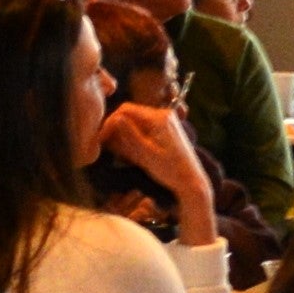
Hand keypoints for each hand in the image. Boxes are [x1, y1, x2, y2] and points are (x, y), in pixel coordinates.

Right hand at [112, 97, 217, 233]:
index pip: (125, 110)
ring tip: (121, 153)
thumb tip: (113, 120)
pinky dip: (135, 137)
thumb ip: (129, 136)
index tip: (101, 139)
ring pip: (136, 122)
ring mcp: (167, 121)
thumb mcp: (145, 155)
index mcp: (159, 118)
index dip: (110, 123)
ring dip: (125, 135)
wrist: (192, 182)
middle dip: (117, 129)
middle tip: (108, 147)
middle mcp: (164, 114)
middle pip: (131, 114)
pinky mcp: (167, 130)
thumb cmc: (170, 171)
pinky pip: (145, 128)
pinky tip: (133, 152)